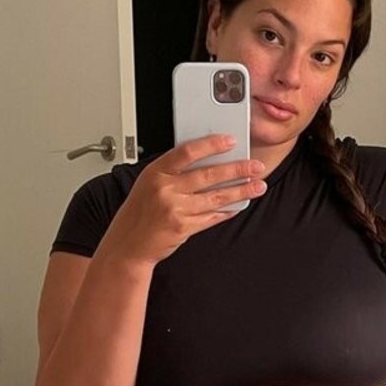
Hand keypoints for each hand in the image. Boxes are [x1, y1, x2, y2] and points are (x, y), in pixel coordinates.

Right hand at [96, 135, 265, 268]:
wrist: (128, 244)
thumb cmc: (140, 212)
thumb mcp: (149, 183)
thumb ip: (173, 171)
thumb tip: (208, 159)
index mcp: (156, 172)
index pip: (188, 152)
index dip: (211, 144)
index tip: (230, 141)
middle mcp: (165, 189)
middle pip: (208, 174)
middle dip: (237, 170)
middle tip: (255, 166)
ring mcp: (174, 209)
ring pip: (216, 197)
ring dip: (241, 191)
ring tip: (258, 186)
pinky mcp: (183, 227)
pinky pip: (212, 217)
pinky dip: (227, 211)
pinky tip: (239, 205)